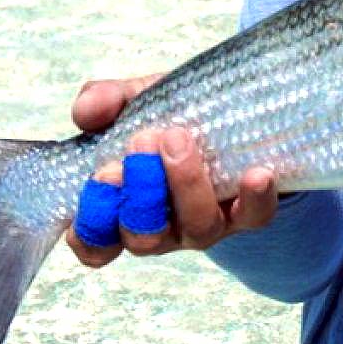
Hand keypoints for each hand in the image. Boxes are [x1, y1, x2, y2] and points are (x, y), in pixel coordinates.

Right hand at [64, 75, 279, 268]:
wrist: (234, 109)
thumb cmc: (171, 113)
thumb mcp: (136, 99)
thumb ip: (106, 101)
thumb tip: (86, 110)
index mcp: (125, 208)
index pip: (96, 244)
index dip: (91, 226)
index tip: (100, 178)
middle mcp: (164, 228)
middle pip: (145, 238)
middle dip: (140, 194)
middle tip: (140, 142)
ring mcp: (207, 224)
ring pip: (197, 228)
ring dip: (186, 184)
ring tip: (180, 138)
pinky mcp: (250, 213)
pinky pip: (255, 216)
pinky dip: (255, 197)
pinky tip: (256, 173)